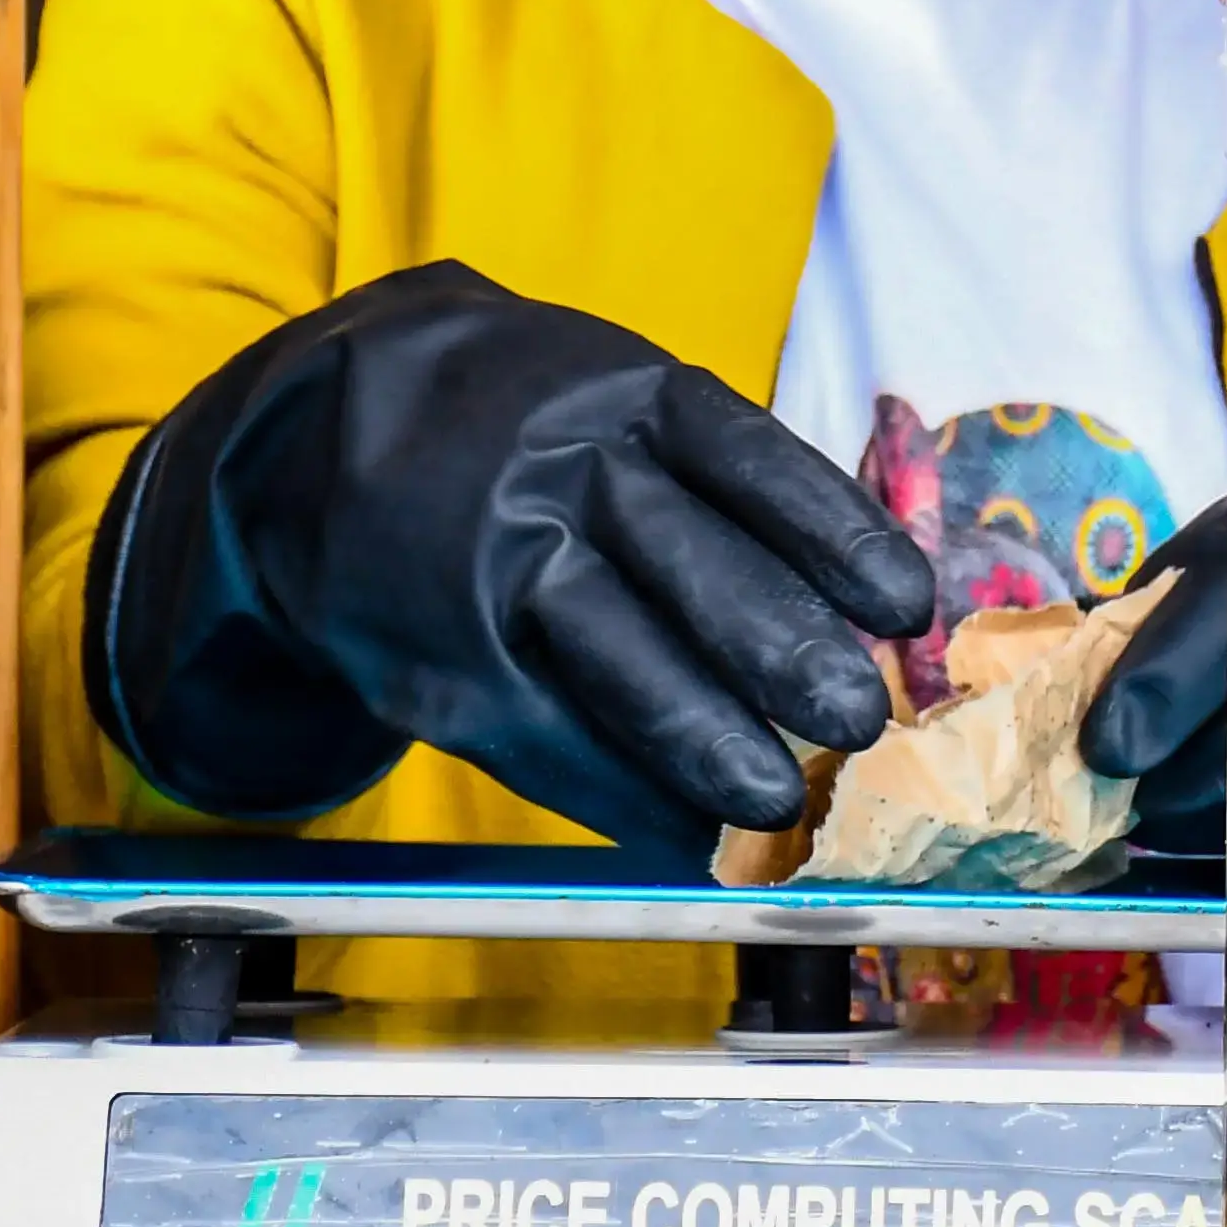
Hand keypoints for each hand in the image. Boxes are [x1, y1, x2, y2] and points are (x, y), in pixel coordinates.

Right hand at [85, 260, 935, 856]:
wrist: (317, 427)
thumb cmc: (524, 431)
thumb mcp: (613, 402)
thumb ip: (723, 480)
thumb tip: (866, 595)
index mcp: (629, 399)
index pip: (754, 462)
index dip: (837, 538)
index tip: (909, 606)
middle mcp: (565, 472)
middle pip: (693, 566)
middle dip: (784, 651)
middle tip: (857, 720)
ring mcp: (492, 564)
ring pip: (616, 655)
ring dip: (705, 737)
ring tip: (777, 798)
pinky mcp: (436, 653)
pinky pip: (540, 731)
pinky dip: (616, 789)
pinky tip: (679, 827)